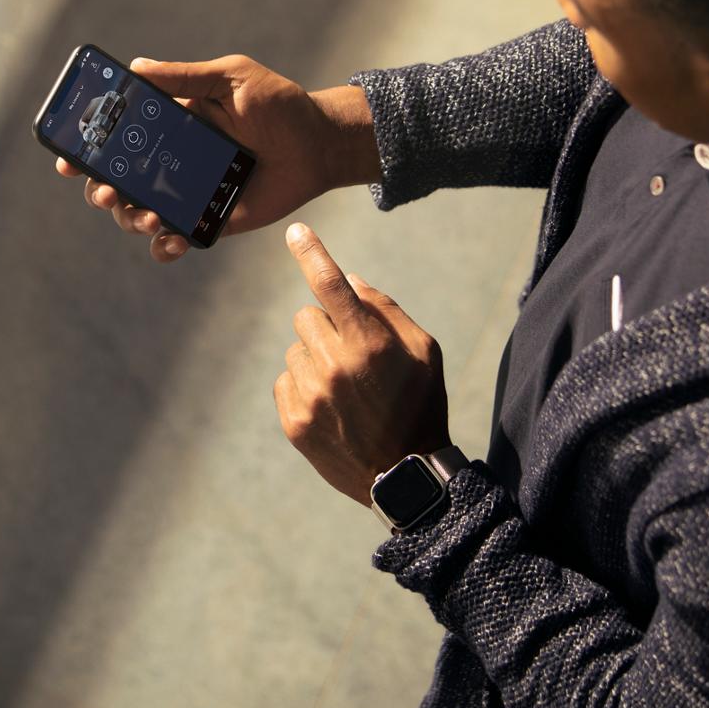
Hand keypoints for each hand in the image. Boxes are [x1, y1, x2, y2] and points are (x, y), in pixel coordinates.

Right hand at [56, 55, 377, 263]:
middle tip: (108, 190)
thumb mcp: (231, 78)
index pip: (115, 138)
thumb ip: (186, 76)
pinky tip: (172, 239)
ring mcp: (189, 193)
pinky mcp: (211, 220)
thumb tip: (135, 67)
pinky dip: (165, 246)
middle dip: (99, 189)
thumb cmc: (277, 105)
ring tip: (150, 216)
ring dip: (131, 219)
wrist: (319, 144)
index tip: (67, 157)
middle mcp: (171, 161)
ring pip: (138, 214)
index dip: (85, 148)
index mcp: (168, 126)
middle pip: (115, 181)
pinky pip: (175, 240)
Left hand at [274, 223, 449, 505]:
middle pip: (306, 315)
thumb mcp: (424, 351)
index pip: (331, 284)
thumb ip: (386, 310)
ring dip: (314, 357)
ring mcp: (311, 395)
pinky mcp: (294, 421)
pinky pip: (284, 380)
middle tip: (352, 354)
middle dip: (326, 326)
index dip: (311, 253)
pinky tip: (330, 406)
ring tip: (344, 387)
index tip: (295, 231)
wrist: (406, 476)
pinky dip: (303, 385)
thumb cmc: (421, 404)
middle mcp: (335, 365)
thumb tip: (349, 279)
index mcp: (369, 342)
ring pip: (295, 348)